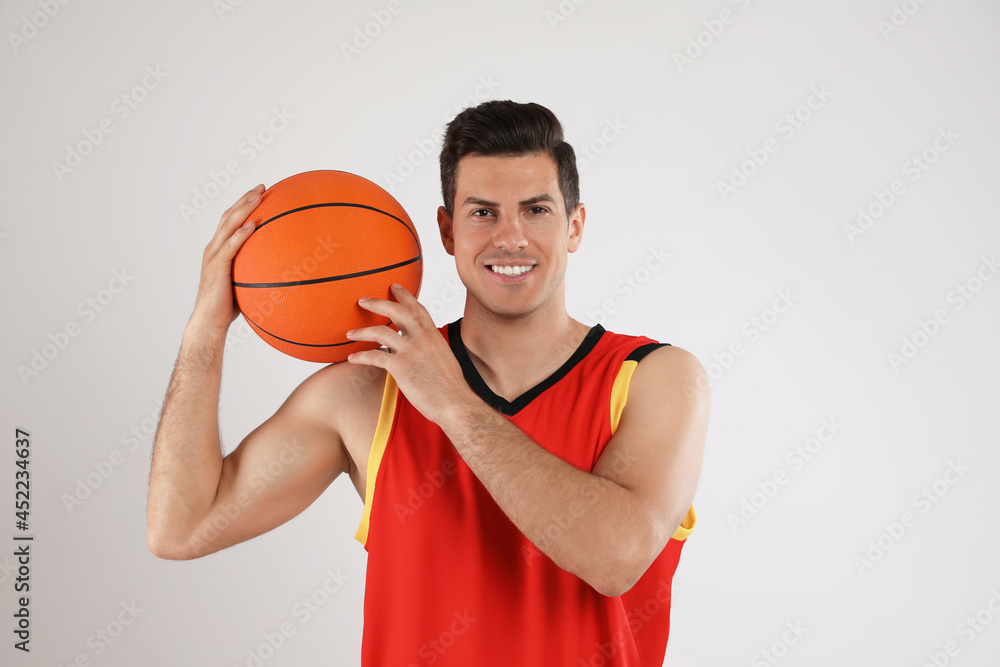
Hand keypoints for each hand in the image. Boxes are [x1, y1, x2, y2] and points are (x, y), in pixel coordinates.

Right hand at [189, 185, 264, 337]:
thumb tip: (282, 271)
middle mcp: (214, 248)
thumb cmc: (228, 306)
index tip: (260, 192)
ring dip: (244, 208)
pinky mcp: (217, 267)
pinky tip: (254, 225)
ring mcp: (214, 256)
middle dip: (245, 199)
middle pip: (229, 216)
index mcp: (219, 249)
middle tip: (262, 186)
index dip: (243, 205)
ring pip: (229, 225)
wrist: (210, 321)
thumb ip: (257, 271)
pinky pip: (230, 247)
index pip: (231, 221)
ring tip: (259, 196)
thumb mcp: (245, 283)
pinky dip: (241, 234)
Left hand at [345, 284, 472, 424]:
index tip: (394, 287)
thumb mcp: (445, 358)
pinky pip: (374, 356)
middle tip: (363, 300)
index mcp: (433, 335)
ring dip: (362, 331)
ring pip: (380, 331)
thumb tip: (425, 350)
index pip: (417, 308)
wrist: (454, 402)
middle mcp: (422, 338)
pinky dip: (361, 356)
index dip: (405, 296)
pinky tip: (353, 358)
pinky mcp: (400, 366)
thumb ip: (432, 349)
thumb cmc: (451, 387)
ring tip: (350, 333)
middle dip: (377, 302)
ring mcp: (410, 350)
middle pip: (396, 311)